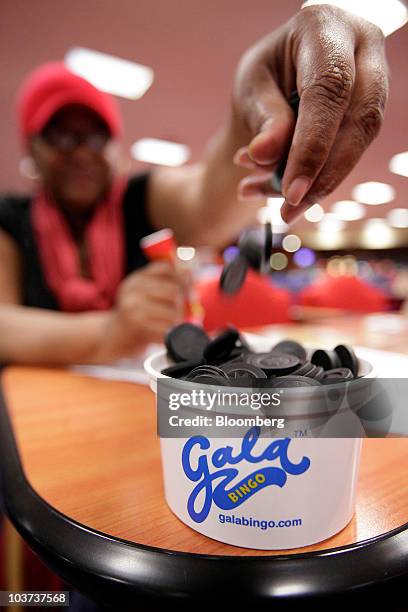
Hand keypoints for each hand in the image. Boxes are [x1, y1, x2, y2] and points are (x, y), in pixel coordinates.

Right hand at [102, 261, 186, 357]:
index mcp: (136, 279)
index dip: (181, 278)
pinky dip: (171, 334)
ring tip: (170, 325)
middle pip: (173, 290)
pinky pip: (167, 328)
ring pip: (173, 311)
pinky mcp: (137, 326)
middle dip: (182, 304)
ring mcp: (133, 307)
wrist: (109, 339)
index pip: (165, 268)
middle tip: (180, 313)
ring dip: (177, 320)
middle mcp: (133, 290)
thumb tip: (188, 274)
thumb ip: (164, 283)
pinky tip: (164, 334)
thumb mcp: (143, 294)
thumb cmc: (132, 317)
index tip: (186, 289)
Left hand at [232, 4, 388, 222]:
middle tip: (290, 209)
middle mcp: (362, 49)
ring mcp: (376, 81)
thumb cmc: (266, 75)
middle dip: (325, 173)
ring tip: (281, 208)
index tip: (292, 191)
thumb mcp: (252, 87)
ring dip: (321, 183)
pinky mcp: (373, 112)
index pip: (329, 89)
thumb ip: (263, 119)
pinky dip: (318, 180)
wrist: (283, 78)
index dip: (313, 145)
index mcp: (326, 29)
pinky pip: (352, 152)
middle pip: (360, 118)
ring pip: (360, 141)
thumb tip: (266, 156)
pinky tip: (283, 194)